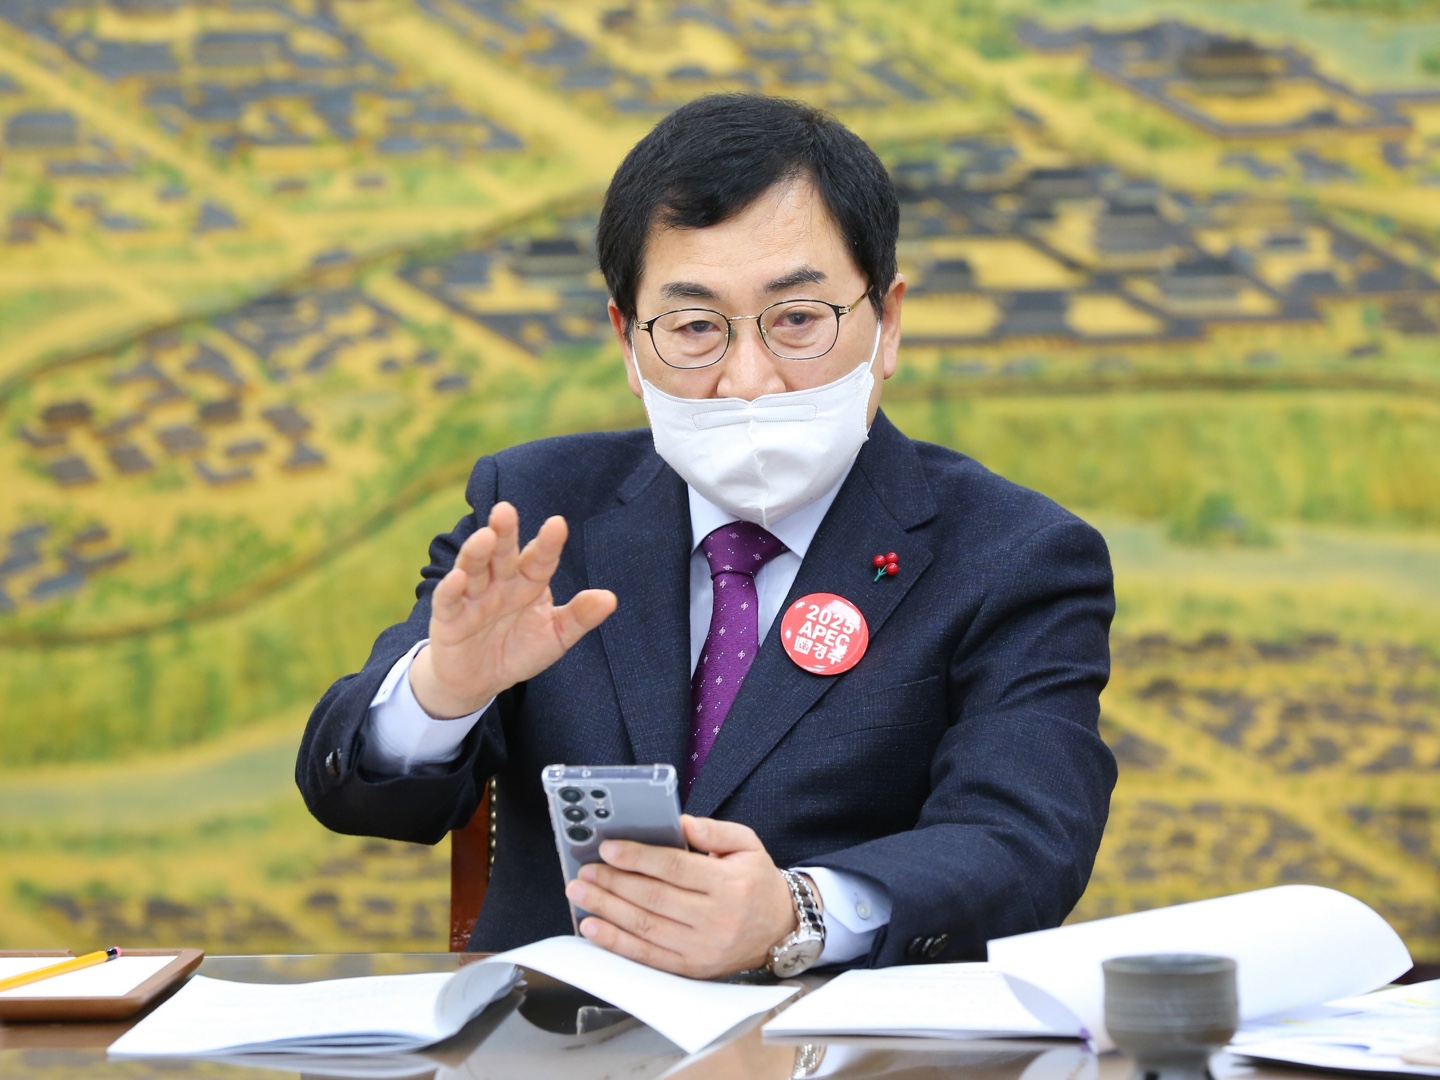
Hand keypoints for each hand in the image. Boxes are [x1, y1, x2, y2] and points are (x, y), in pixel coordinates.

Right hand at [409, 501, 616, 717]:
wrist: (479, 681)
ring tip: (484, 537)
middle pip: (502, 553)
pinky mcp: (448, 618)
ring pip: (474, 569)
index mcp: (528, 581)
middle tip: (505, 510)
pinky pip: (448, 601)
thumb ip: (579, 617)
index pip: (540, 559)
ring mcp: (472, 597)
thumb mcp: (555, 636)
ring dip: (477, 553)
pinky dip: (451, 589)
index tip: (557, 524)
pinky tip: (458, 578)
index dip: (548, 543)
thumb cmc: (519, 650)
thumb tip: (610, 598)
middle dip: (504, 533)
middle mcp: (500, 582)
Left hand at [565, 815, 797, 978]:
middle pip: (653, 899)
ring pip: (645, 928)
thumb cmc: (757, 881)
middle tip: (585, 870)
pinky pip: (647, 956)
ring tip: (579, 893)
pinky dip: (615, 942)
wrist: (780, 929)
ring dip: (606, 910)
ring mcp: (702, 948)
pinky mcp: (692, 968)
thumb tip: (679, 822)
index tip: (608, 849)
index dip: (638, 858)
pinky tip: (593, 927)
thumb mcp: (747, 845)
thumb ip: (713, 831)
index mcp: (729, 884)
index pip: (674, 868)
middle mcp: (715, 919)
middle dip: (613, 883)